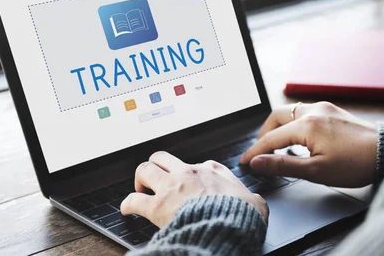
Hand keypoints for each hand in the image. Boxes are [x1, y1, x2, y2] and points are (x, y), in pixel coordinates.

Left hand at [121, 151, 268, 227]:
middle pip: (162, 157)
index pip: (195, 164)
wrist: (229, 226)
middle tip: (155, 179)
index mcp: (211, 170)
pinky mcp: (158, 206)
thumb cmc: (241, 215)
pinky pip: (133, 200)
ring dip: (140, 179)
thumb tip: (256, 203)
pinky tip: (127, 209)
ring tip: (140, 189)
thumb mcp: (255, 201)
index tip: (188, 182)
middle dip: (156, 166)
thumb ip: (252, 198)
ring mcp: (171, 187)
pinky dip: (127, 204)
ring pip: (144, 169)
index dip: (189, 173)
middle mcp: (188, 173)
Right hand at [239, 102, 377, 187]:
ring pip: (290, 112)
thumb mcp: (316, 171)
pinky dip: (293, 123)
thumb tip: (258, 163)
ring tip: (277, 147)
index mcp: (307, 125)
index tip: (244, 162)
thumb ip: (283, 165)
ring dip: (279, 127)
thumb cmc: (356, 164)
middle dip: (264, 133)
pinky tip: (298, 139)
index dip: (255, 151)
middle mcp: (313, 111)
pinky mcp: (333, 111)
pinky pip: (304, 112)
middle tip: (260, 152)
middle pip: (276, 117)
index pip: (271, 138)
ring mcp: (324, 108)